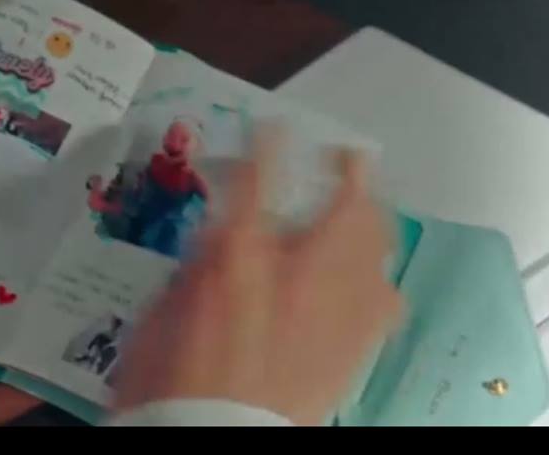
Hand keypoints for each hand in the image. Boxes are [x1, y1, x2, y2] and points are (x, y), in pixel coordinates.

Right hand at [113, 142, 402, 425]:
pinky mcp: (355, 347)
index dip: (268, 144)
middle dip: (351, 171)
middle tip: (346, 156)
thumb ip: (198, 263)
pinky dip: (379, 275)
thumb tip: (221, 234)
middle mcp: (299, 273)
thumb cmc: (173, 377)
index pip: (261, 178)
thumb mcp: (163, 309)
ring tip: (367, 205)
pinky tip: (372, 275)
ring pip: (376, 244)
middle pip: (346, 204)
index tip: (270, 125)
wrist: (215, 440)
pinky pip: (386, 298)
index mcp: (239, 256)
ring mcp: (335, 310)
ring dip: (373, 216)